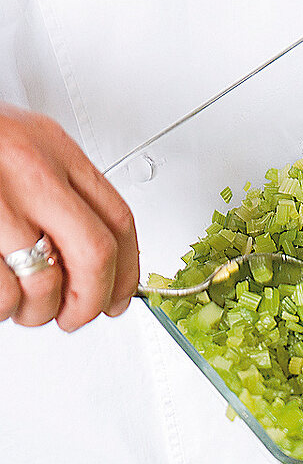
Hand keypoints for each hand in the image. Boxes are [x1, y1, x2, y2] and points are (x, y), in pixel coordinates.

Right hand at [0, 104, 138, 329]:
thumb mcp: (22, 147)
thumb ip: (61, 193)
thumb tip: (97, 262)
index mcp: (52, 147)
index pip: (119, 220)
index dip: (129, 272)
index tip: (122, 298)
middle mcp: (31, 170)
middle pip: (95, 255)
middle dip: (90, 301)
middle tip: (75, 316)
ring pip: (46, 281)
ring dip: (38, 310)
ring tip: (23, 305)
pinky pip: (2, 291)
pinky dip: (3, 307)